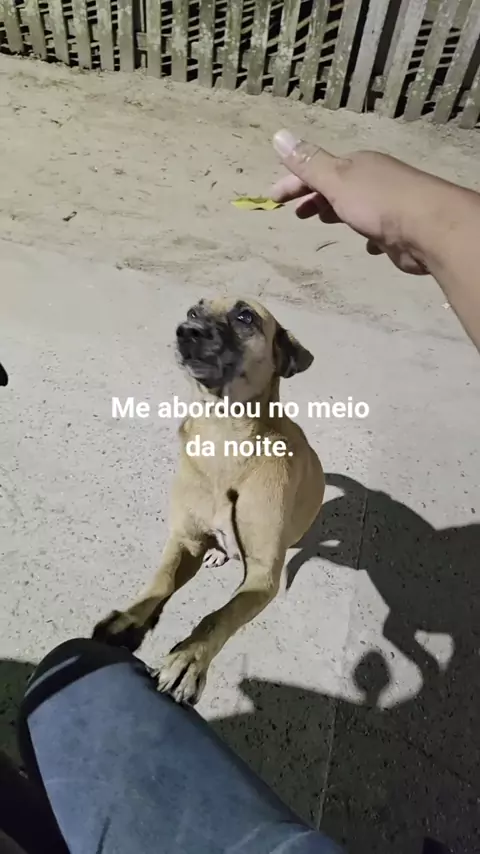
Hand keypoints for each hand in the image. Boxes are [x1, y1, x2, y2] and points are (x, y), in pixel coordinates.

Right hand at [270, 129, 441, 274]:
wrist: (427, 228)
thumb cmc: (377, 202)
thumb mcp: (336, 180)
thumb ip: (308, 164)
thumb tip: (278, 136)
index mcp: (357, 166)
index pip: (317, 169)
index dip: (294, 182)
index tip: (274, 199)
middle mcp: (373, 180)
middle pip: (336, 186)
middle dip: (314, 195)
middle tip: (296, 212)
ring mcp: (388, 204)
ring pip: (355, 205)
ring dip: (336, 211)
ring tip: (321, 221)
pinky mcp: (398, 230)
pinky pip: (377, 229)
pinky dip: (365, 234)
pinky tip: (364, 246)